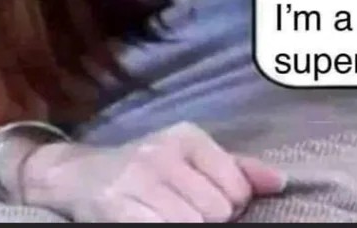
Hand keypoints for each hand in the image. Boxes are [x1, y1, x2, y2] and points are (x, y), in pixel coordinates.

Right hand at [23, 121, 286, 222]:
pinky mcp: (114, 205)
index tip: (205, 202)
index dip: (229, 206)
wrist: (75, 174)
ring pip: (194, 225)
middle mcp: (163, 152)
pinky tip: (151, 221)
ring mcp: (138, 178)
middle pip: (218, 211)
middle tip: (182, 210)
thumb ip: (236, 167)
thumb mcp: (189, 157)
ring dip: (185, 227)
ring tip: (166, 216)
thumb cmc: (144, 168)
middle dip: (206, 219)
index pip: (237, 188)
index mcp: (187, 136)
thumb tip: (280, 182)